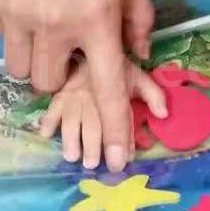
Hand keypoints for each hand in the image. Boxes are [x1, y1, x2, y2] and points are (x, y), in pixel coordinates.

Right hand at [0, 0, 153, 171]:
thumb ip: (137, 17)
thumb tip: (137, 53)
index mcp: (97, 19)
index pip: (108, 89)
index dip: (114, 128)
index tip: (115, 161)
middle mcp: (55, 26)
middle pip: (51, 85)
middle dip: (63, 75)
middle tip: (71, 44)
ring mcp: (19, 16)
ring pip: (21, 70)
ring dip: (37, 60)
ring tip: (46, 26)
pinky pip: (6, 36)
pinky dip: (19, 31)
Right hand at [39, 59, 166, 168]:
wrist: (91, 46)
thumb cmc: (116, 68)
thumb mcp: (138, 77)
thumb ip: (153, 95)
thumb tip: (164, 114)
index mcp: (114, 93)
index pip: (118, 119)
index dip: (120, 141)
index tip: (119, 162)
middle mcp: (93, 97)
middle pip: (91, 124)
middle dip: (91, 146)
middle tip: (92, 164)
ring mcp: (73, 96)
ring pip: (70, 119)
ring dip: (70, 139)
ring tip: (72, 156)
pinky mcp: (59, 95)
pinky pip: (51, 108)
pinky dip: (47, 121)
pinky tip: (45, 134)